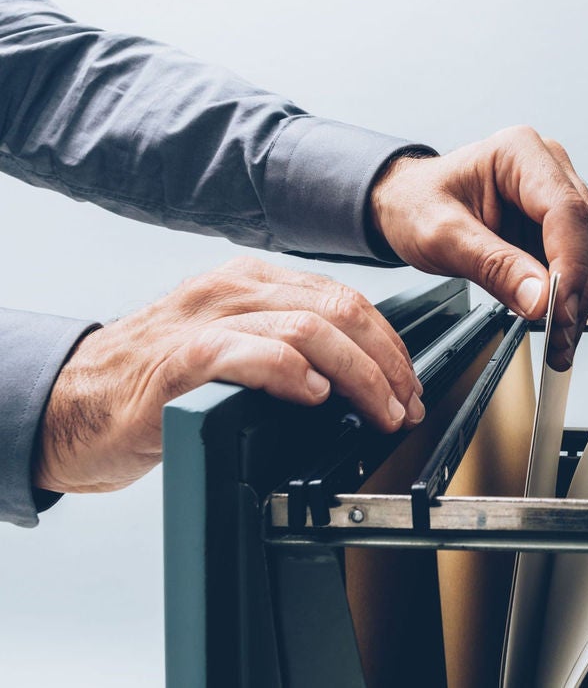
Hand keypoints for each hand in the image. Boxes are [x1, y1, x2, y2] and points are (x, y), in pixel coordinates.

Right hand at [34, 257, 423, 493]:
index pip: (345, 298)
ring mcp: (206, 320)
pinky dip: (296, 375)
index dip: (389, 343)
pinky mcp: (182, 360)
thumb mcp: (232, 345)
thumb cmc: (156, 381)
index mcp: (251, 281)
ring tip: (378, 411)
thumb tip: (359, 374)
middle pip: (340, 309)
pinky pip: (254, 354)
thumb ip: (286, 343)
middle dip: (387, 361)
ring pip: (310, 329)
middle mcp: (233, 289)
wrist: (74, 403)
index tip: (409, 383)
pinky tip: (316, 398)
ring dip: (359, 375)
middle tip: (405, 403)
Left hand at [370, 125, 587, 369]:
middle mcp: (548, 167)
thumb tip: (540, 299)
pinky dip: (568, 298)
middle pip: (586, 232)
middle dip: (577, 289)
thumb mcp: (442, 236)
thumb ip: (493, 265)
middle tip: (560, 334)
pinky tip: (556, 324)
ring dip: (578, 299)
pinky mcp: (555, 225)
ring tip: (559, 340)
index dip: (570, 264)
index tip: (558, 308)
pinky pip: (576, 263)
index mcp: (520, 153)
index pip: (565, 210)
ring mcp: (556, 196)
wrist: (405, 204)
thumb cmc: (416, 203)